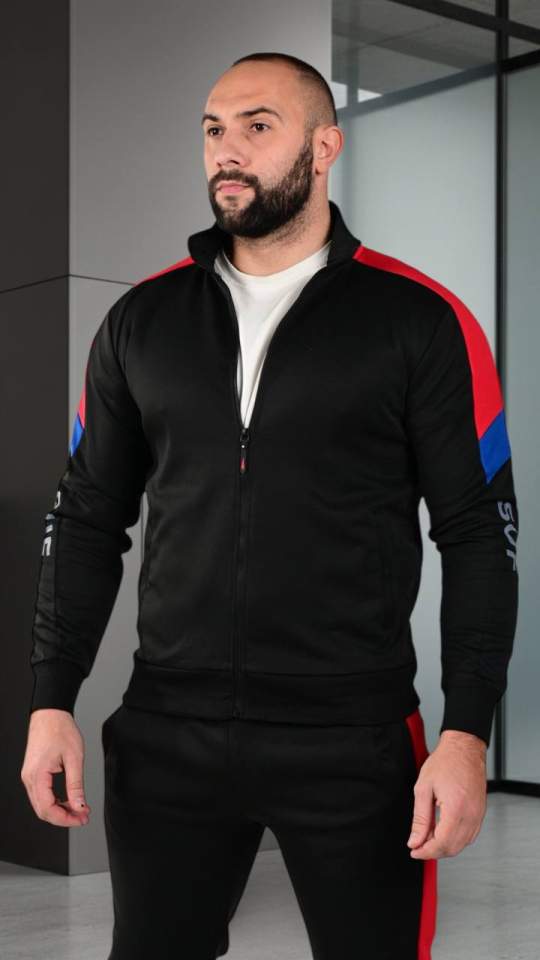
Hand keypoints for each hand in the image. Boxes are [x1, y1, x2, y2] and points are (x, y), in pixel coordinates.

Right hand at [21, 709, 90, 826]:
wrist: (50, 713)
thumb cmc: (61, 730)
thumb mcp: (74, 758)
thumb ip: (76, 785)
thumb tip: (80, 806)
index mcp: (37, 775)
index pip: (47, 809)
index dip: (65, 819)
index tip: (81, 819)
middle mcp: (29, 778)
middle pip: (42, 811)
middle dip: (63, 818)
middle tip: (83, 817)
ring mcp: (30, 776)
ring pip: (41, 805)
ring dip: (59, 810)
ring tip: (79, 809)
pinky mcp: (33, 773)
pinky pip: (41, 795)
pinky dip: (55, 801)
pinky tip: (69, 800)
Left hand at [407, 729, 486, 859]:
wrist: (464, 748)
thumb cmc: (445, 762)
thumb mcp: (424, 788)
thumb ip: (420, 818)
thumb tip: (415, 840)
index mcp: (456, 809)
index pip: (442, 844)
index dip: (426, 852)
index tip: (414, 851)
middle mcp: (471, 815)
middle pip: (453, 848)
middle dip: (434, 851)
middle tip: (418, 844)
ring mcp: (478, 815)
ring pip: (462, 844)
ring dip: (445, 846)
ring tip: (428, 836)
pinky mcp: (481, 813)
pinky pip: (470, 835)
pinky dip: (456, 839)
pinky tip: (443, 831)